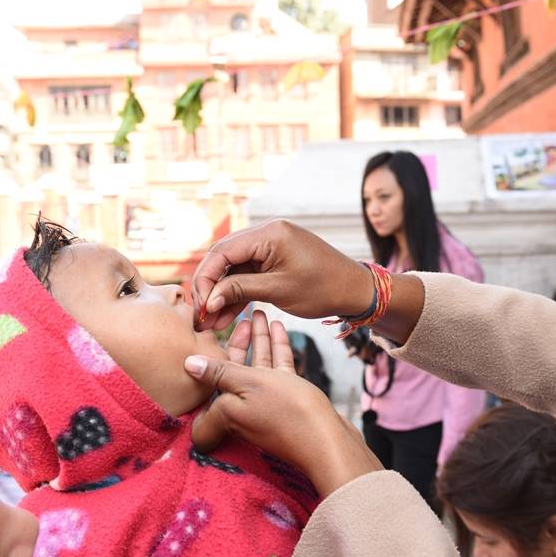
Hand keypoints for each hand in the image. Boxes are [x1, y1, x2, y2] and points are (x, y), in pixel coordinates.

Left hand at [185, 310, 382, 495]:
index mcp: (224, 408)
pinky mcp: (287, 402)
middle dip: (237, 341)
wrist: (327, 442)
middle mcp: (241, 409)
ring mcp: (266, 405)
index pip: (205, 386)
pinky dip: (276, 348)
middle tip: (240, 316)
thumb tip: (188, 364)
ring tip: (258, 312)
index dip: (204, 365)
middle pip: (233, 370)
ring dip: (258, 339)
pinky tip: (277, 326)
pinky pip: (277, 370)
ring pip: (258, 366)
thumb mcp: (248, 384)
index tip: (206, 340)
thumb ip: (219, 373)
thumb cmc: (286, 411)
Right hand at [191, 219, 372, 331]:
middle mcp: (267, 233)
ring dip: (222, 294)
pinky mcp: (274, 259)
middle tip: (200, 315)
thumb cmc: (324, 288)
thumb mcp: (279, 291)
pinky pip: (248, 274)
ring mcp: (270, 246)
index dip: (206, 280)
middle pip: (223, 258)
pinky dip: (238, 293)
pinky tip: (225, 315)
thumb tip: (209, 298)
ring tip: (211, 323)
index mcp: (269, 234)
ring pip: (234, 269)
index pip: (222, 252)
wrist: (355, 290)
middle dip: (210, 288)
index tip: (200, 306)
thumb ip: (241, 290)